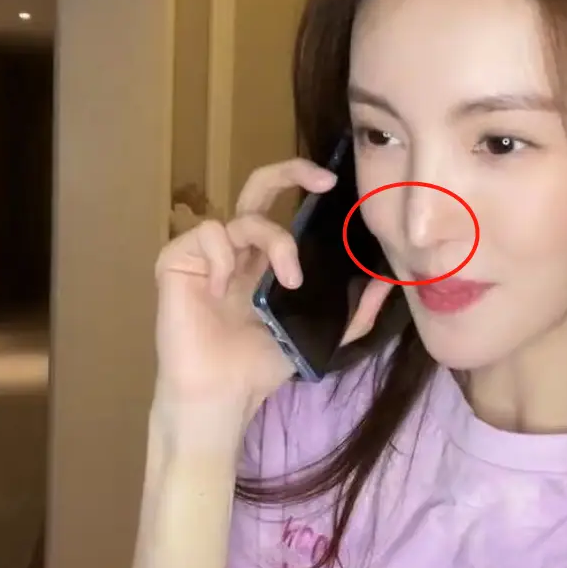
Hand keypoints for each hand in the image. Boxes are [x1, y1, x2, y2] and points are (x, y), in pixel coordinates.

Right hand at [152, 157, 390, 441]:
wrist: (221, 396)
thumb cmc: (260, 365)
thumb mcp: (319, 334)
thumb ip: (356, 312)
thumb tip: (389, 283)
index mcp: (266, 258)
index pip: (284, 207)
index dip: (304, 184)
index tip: (335, 184)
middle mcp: (239, 247)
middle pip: (258, 187)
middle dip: (290, 171)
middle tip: (323, 179)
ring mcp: (208, 252)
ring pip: (244, 218)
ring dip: (276, 242)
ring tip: (290, 281)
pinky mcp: (177, 260)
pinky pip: (208, 235)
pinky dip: (223, 257)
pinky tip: (222, 290)